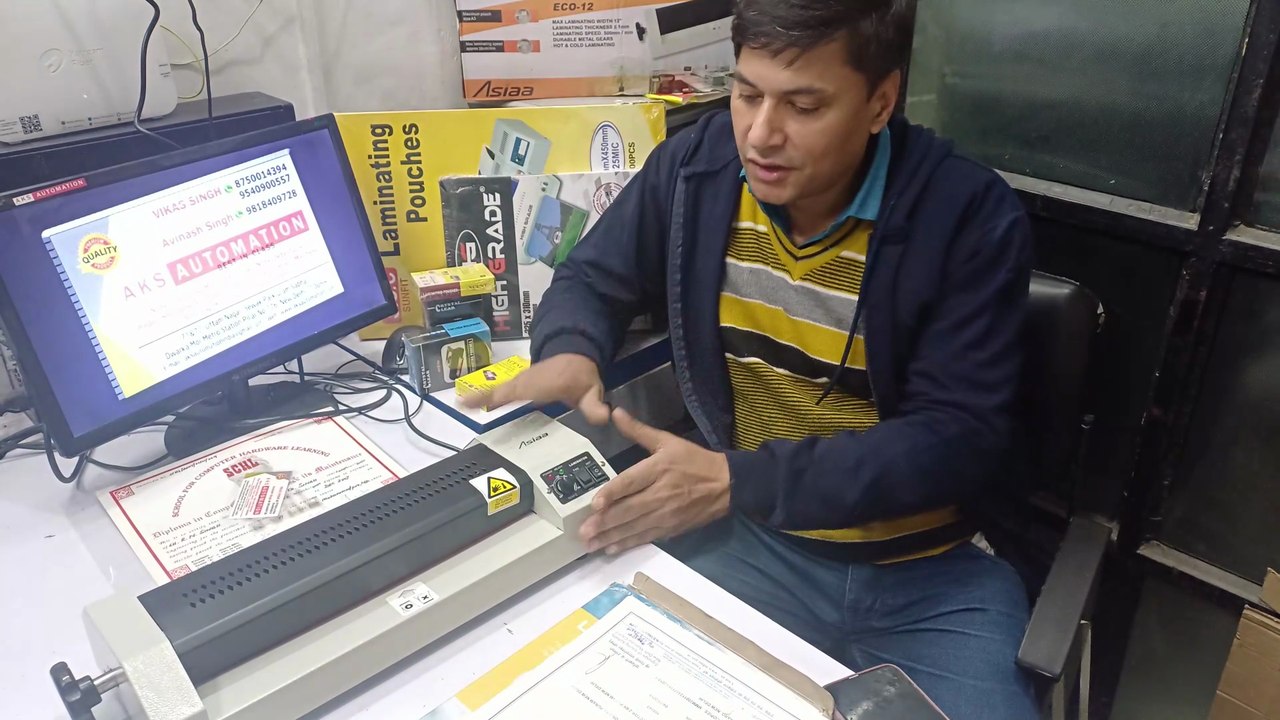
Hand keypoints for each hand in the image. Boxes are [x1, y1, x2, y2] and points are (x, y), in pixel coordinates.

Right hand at [457, 353, 610, 424]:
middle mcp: (525, 381)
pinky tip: (474, 402)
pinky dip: (486, 394)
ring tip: (462, 404)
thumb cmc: (581, 374)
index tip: (477, 401)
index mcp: (538, 384)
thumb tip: (603, 417)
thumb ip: (595, 406)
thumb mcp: (591, 391)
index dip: (496, 397)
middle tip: (460, 404)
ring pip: (497, 389)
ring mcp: (521, 381)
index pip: (515, 391)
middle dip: (480, 397)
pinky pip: (500, 389)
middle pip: (499, 390)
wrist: (576, 351)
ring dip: (480, 396)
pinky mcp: (520, 382)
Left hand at [580, 407, 730, 553]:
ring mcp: (666, 514)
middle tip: (584, 532)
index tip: (595, 503)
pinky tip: (611, 549)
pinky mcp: (671, 528)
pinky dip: (628, 544)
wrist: (726, 484)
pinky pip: (646, 537)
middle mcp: (661, 494)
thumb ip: (638, 430)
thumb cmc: (694, 461)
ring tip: (590, 545)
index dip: (613, 493)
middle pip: (630, 509)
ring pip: (635, 527)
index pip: (632, 482)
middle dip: (606, 522)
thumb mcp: (668, 441)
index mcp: (659, 469)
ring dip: (611, 537)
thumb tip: (615, 413)